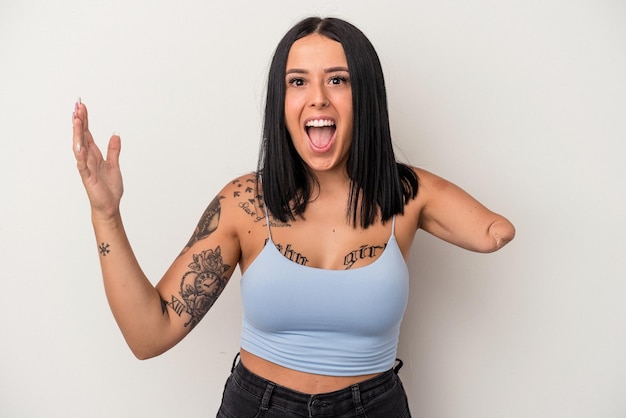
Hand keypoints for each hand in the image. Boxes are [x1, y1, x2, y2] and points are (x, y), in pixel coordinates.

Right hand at [72, 100, 123, 220]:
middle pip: (82, 136)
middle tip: (77, 105)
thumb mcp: (114, 165)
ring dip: (78, 133)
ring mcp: (86, 167)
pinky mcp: (88, 177)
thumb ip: (113, 150)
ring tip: (77, 119)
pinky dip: (81, 154)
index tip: (82, 106)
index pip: (88, 133)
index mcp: (94, 154)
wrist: (109, 206)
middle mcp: (88, 158)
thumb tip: (115, 135)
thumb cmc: (109, 188)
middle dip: (79, 121)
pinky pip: (83, 164)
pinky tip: (80, 144)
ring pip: (79, 146)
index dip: (85, 120)